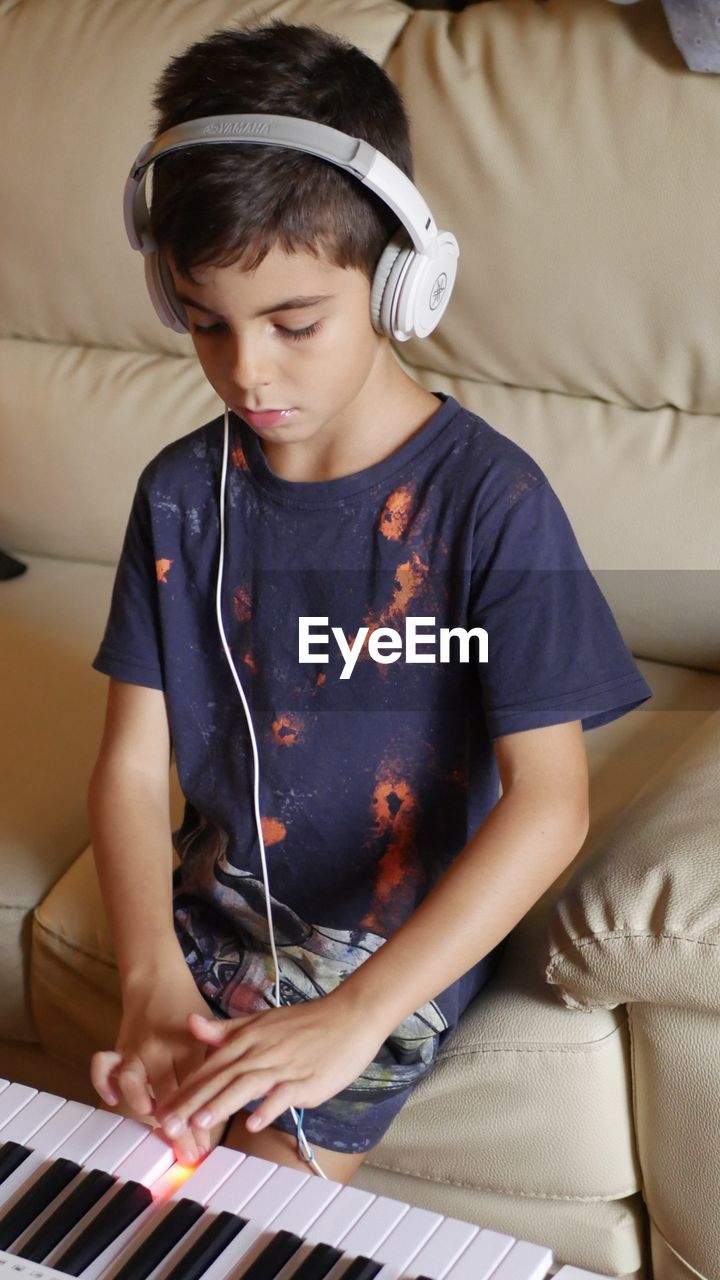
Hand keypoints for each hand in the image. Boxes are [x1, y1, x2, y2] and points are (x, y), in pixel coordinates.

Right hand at [91, 964, 219, 1163]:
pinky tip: (111, 1100)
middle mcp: (159, 1048)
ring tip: (154, 1122)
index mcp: (187, 1045)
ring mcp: (135, 1049)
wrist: (158, 982)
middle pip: (168, 1092)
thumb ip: (213, 1069)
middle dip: (177, 1126)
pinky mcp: (117, 1049)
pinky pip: (102, 1066)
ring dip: (142, 1103)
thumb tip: (221, 1109)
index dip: (200, 1120)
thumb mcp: (208, 1035)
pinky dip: (102, 1082)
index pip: (196, 1088)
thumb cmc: (188, 1014)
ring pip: (134, 1080)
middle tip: (186, 1151)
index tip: (204, 1147)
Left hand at [155, 991, 385, 1140]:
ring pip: (247, 1085)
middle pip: (221, 1078)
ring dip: (223, 1103)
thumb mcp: (260, 1021)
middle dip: (192, 1102)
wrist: (348, 1015)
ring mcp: (284, 1065)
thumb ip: (225, 1029)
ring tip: (200, 1123)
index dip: (184, 1089)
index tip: (160, 1110)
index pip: (209, 1067)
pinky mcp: (307, 1078)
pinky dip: (270, 1107)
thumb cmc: (306, 1022)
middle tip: (168, 1124)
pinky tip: (256, 1122)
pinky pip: (285, 1093)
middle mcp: (261, 1051)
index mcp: (248, 1039)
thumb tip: (191, 1024)